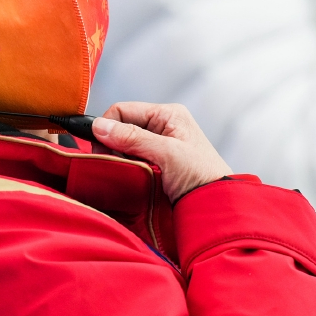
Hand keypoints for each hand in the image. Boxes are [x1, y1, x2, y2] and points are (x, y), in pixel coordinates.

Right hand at [92, 102, 232, 201]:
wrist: (217, 205)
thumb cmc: (201, 175)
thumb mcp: (167, 153)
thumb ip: (133, 137)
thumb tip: (99, 126)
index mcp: (167, 114)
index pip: (122, 110)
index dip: (107, 128)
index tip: (101, 150)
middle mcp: (162, 126)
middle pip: (121, 128)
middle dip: (112, 145)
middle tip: (114, 164)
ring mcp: (158, 146)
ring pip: (122, 146)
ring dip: (119, 159)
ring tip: (127, 173)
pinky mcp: (155, 164)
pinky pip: (130, 161)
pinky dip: (126, 168)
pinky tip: (131, 178)